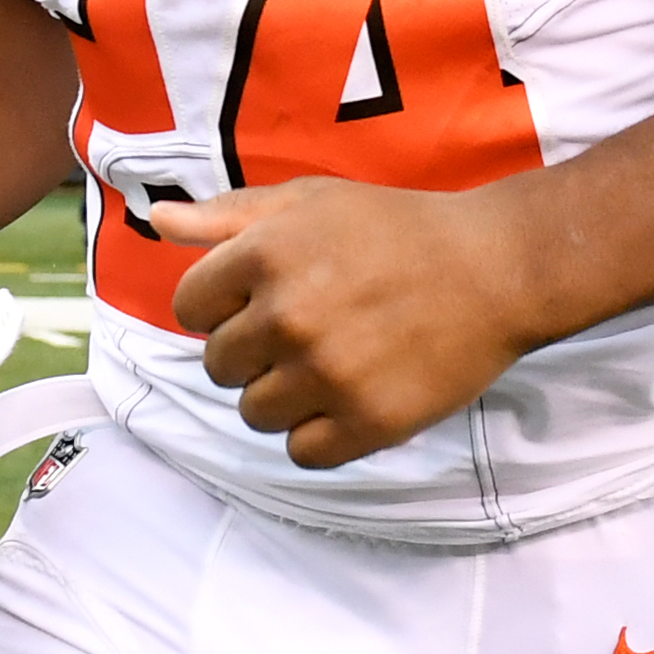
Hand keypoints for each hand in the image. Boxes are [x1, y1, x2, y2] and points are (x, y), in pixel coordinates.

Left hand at [155, 178, 540, 469]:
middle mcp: (288, 315)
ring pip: (254, 414)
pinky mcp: (366, 422)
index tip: (262, 299)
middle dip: (252, 351)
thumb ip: (228, 216)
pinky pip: (302, 452)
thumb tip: (158, 222)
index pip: (189, 307)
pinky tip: (351, 396)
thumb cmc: (396, 228)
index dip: (222, 305)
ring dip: (284, 395)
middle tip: (308, 329)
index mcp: (266, 253)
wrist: (495, 267)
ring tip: (333, 362)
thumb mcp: (309, 201)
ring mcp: (327, 373)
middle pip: (218, 366)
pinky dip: (320, 434)